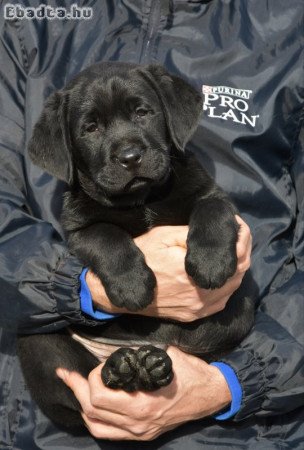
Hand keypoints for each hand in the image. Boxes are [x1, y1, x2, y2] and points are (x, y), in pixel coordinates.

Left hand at [56, 346, 230, 440]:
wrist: (212, 394)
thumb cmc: (191, 373)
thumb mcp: (167, 357)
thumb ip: (142, 355)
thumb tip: (122, 349)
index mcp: (142, 405)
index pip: (99, 398)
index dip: (90, 379)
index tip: (98, 364)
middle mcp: (137, 424)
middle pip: (92, 412)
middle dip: (76, 390)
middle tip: (67, 374)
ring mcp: (140, 432)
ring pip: (96, 426)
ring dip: (81, 406)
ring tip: (74, 388)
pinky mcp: (143, 434)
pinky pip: (109, 434)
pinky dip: (94, 420)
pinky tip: (90, 406)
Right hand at [87, 215, 251, 321]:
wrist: (122, 292)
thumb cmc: (142, 257)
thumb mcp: (163, 236)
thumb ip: (192, 234)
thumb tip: (220, 230)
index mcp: (193, 273)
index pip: (235, 255)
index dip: (241, 236)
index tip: (237, 223)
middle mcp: (200, 296)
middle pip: (239, 272)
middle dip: (243, 249)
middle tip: (238, 233)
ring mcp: (198, 309)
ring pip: (233, 287)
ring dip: (238, 266)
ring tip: (233, 248)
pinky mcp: (194, 316)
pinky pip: (222, 300)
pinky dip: (228, 284)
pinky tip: (223, 271)